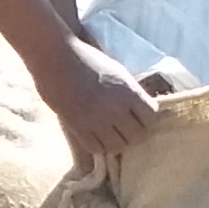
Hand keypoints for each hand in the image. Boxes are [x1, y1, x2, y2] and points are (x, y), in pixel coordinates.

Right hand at [37, 37, 161, 164]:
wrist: (57, 59)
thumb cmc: (88, 60)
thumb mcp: (118, 73)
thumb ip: (131, 93)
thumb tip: (140, 111)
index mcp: (129, 91)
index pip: (151, 118)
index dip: (148, 120)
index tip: (141, 119)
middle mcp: (116, 108)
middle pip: (138, 135)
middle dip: (135, 134)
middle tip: (127, 130)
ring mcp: (96, 120)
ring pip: (118, 146)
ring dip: (117, 142)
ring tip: (112, 135)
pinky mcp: (78, 127)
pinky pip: (96, 148)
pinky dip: (99, 145)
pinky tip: (96, 136)